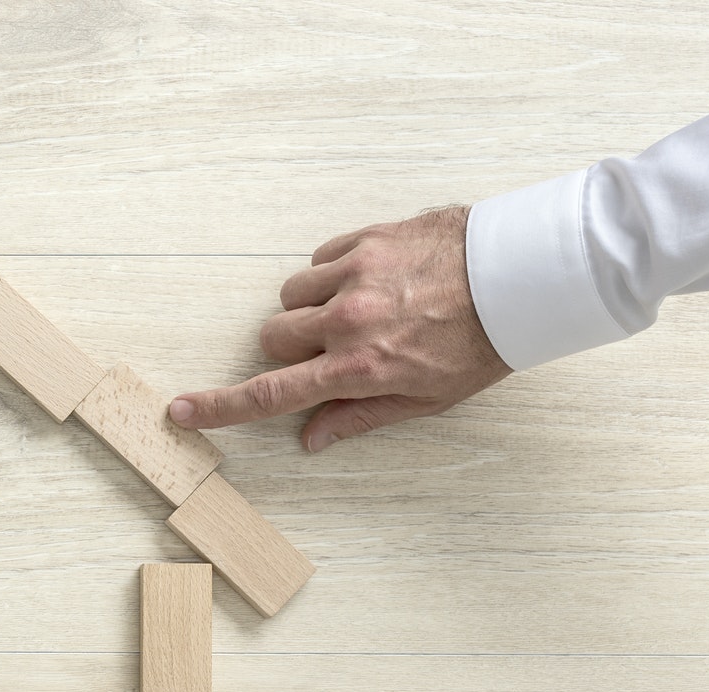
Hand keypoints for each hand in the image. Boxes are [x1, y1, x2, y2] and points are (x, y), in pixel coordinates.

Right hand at [170, 207, 508, 451]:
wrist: (525, 274)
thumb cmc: (482, 343)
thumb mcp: (428, 398)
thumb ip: (361, 417)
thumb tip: (311, 439)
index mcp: (361, 367)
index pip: (273, 392)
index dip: (221, 407)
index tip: (183, 410)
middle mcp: (350, 319)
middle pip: (272, 336)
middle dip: (290, 347)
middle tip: (330, 349)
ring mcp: (357, 272)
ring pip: (293, 295)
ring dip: (311, 307)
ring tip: (358, 309)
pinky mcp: (369, 236)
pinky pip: (321, 258)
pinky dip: (333, 273)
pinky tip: (372, 280)